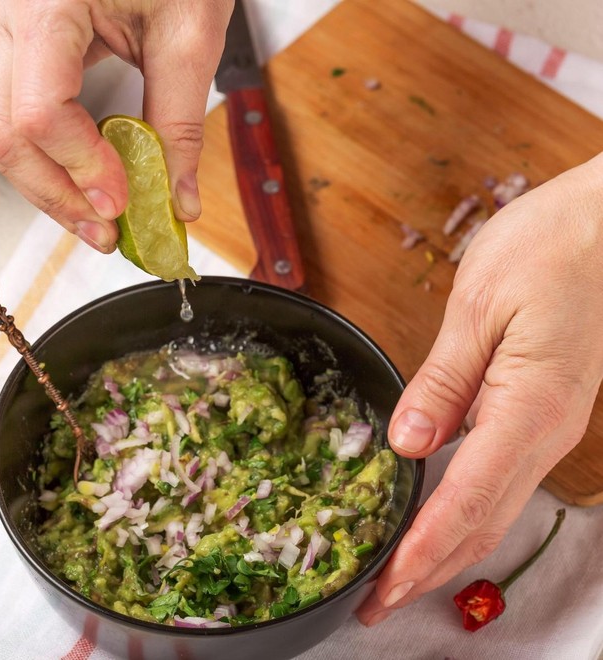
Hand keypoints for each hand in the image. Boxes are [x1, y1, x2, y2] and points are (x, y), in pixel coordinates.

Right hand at [0, 0, 232, 251]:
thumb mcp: (188, 26)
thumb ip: (180, 120)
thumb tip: (177, 201)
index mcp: (44, 3)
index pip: (39, 113)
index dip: (81, 168)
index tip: (123, 202)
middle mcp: (1, 17)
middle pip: (2, 137)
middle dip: (56, 196)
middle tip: (106, 232)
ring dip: (48, 184)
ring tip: (98, 213)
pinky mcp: (5, 40)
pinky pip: (11, 113)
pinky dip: (48, 153)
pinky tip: (84, 174)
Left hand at [357, 153, 602, 625]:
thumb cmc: (552, 248)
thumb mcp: (480, 305)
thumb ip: (443, 381)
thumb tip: (408, 443)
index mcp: (527, 408)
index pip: (465, 501)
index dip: (421, 552)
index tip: (383, 588)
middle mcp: (543, 433)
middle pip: (480, 523)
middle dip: (426, 571)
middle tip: (373, 602)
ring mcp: (547, 428)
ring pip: (493, 511)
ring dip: (443, 551)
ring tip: (394, 577)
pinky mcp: (540, 415)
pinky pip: (500, 482)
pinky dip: (461, 515)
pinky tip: (430, 521)